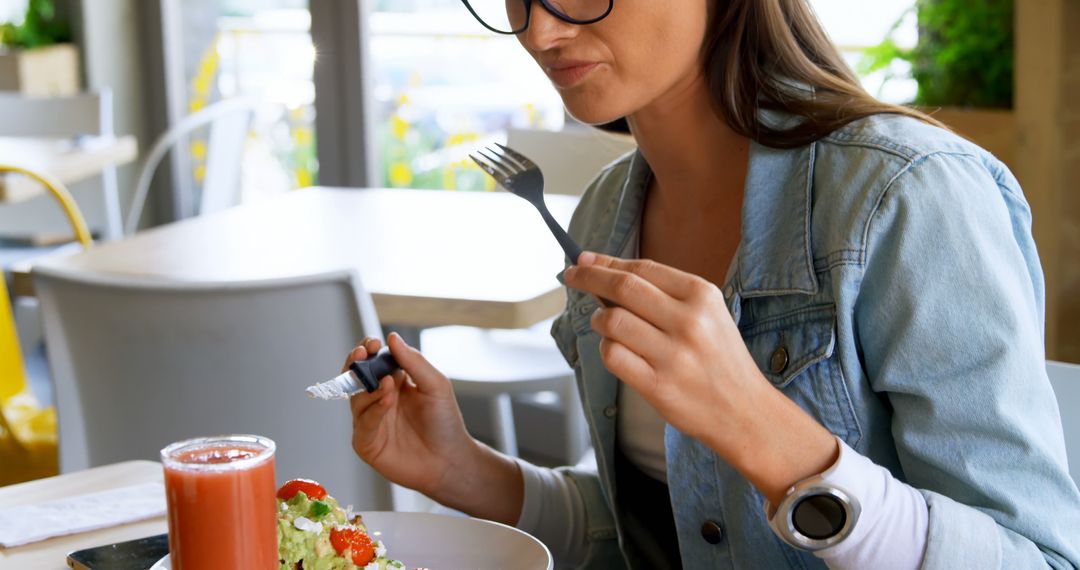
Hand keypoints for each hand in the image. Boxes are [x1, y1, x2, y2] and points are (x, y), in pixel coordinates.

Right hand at [346, 333, 522, 522]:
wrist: (450, 459)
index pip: (372, 361)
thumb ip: (414, 362)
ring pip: (356, 399)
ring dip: (370, 388)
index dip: (368, 350)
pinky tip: (387, 402)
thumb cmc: (444, 423)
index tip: (372, 343)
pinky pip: (362, 424)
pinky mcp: (367, 443)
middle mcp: (378, 400)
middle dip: (356, 363)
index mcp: (393, 382)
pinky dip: (373, 411)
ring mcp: (371, 421)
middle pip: (355, 377)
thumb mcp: (435, 385)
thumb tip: (392, 337)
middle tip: (363, 354)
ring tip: (387, 384)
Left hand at [563, 252, 764, 446]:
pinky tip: (616, 349)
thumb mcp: (707, 313)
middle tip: (571, 276)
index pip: (642, 268)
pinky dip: (606, 348)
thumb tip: (604, 271)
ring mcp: (673, 355)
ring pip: (612, 322)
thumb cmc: (718, 357)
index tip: (583, 260)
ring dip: (598, 319)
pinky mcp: (658, 386)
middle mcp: (689, 322)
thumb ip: (662, 293)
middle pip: (623, 288)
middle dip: (588, 278)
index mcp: (701, 295)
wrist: (744, 410)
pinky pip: (613, 356)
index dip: (606, 262)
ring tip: (604, 323)